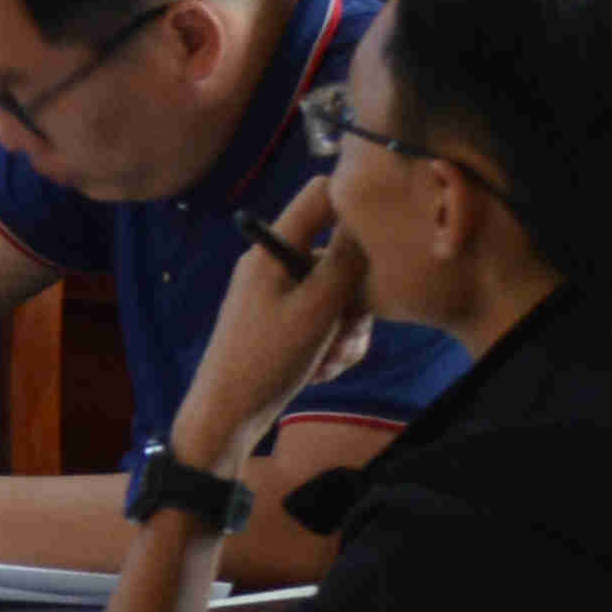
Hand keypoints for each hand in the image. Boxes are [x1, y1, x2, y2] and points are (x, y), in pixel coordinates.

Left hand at [165, 179, 373, 473]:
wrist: (228, 415)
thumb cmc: (267, 359)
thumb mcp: (316, 308)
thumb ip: (343, 261)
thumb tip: (364, 220)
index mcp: (272, 249)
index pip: (319, 196)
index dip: (354, 206)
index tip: (383, 238)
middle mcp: (274, 265)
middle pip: (339, 256)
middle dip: (354, 299)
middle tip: (344, 334)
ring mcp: (279, 294)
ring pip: (339, 295)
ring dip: (345, 331)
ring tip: (328, 360)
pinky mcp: (285, 322)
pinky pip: (326, 321)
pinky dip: (331, 346)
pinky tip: (320, 371)